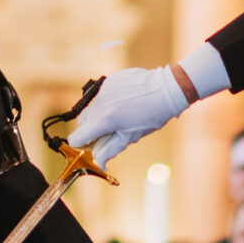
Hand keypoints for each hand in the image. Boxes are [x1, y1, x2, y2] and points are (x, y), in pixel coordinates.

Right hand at [69, 65, 191, 164]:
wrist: (166, 90)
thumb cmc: (151, 116)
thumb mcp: (131, 136)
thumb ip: (110, 149)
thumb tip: (99, 162)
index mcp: (105, 119)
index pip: (77, 136)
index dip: (80, 144)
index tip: (87, 146)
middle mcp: (100, 102)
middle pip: (82, 121)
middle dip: (90, 129)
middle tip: (107, 132)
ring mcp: (104, 89)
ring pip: (92, 106)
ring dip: (99, 114)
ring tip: (119, 115)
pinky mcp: (109, 80)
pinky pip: (101, 94)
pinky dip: (107, 101)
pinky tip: (123, 101)